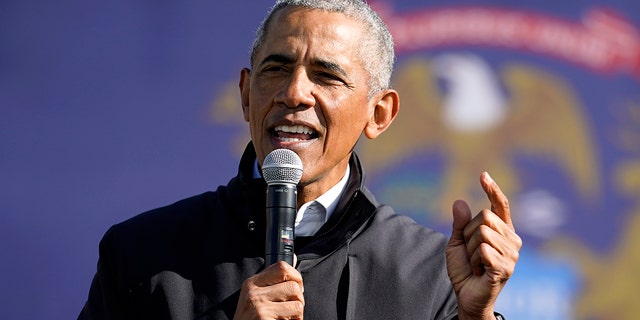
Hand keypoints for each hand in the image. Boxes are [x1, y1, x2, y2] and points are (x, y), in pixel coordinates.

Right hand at [234, 261, 304, 319]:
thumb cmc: (251, 319)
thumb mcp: (255, 297)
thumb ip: (272, 282)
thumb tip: (294, 263)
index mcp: (251, 283)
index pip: (282, 267)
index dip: (296, 276)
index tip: (297, 287)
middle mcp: (253, 293)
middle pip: (294, 286)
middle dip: (299, 299)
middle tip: (291, 309)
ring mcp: (258, 307)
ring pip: (297, 304)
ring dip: (297, 314)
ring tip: (286, 318)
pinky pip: (294, 318)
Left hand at [445, 172, 521, 319]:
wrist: (466, 296)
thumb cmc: (465, 270)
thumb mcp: (457, 243)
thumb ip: (460, 224)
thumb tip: (459, 202)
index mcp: (501, 231)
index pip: (500, 205)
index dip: (492, 189)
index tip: (483, 174)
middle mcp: (511, 240)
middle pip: (484, 217)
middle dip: (468, 234)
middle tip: (471, 253)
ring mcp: (511, 254)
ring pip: (482, 233)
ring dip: (470, 249)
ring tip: (476, 263)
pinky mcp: (506, 267)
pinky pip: (483, 249)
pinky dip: (474, 259)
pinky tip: (479, 271)